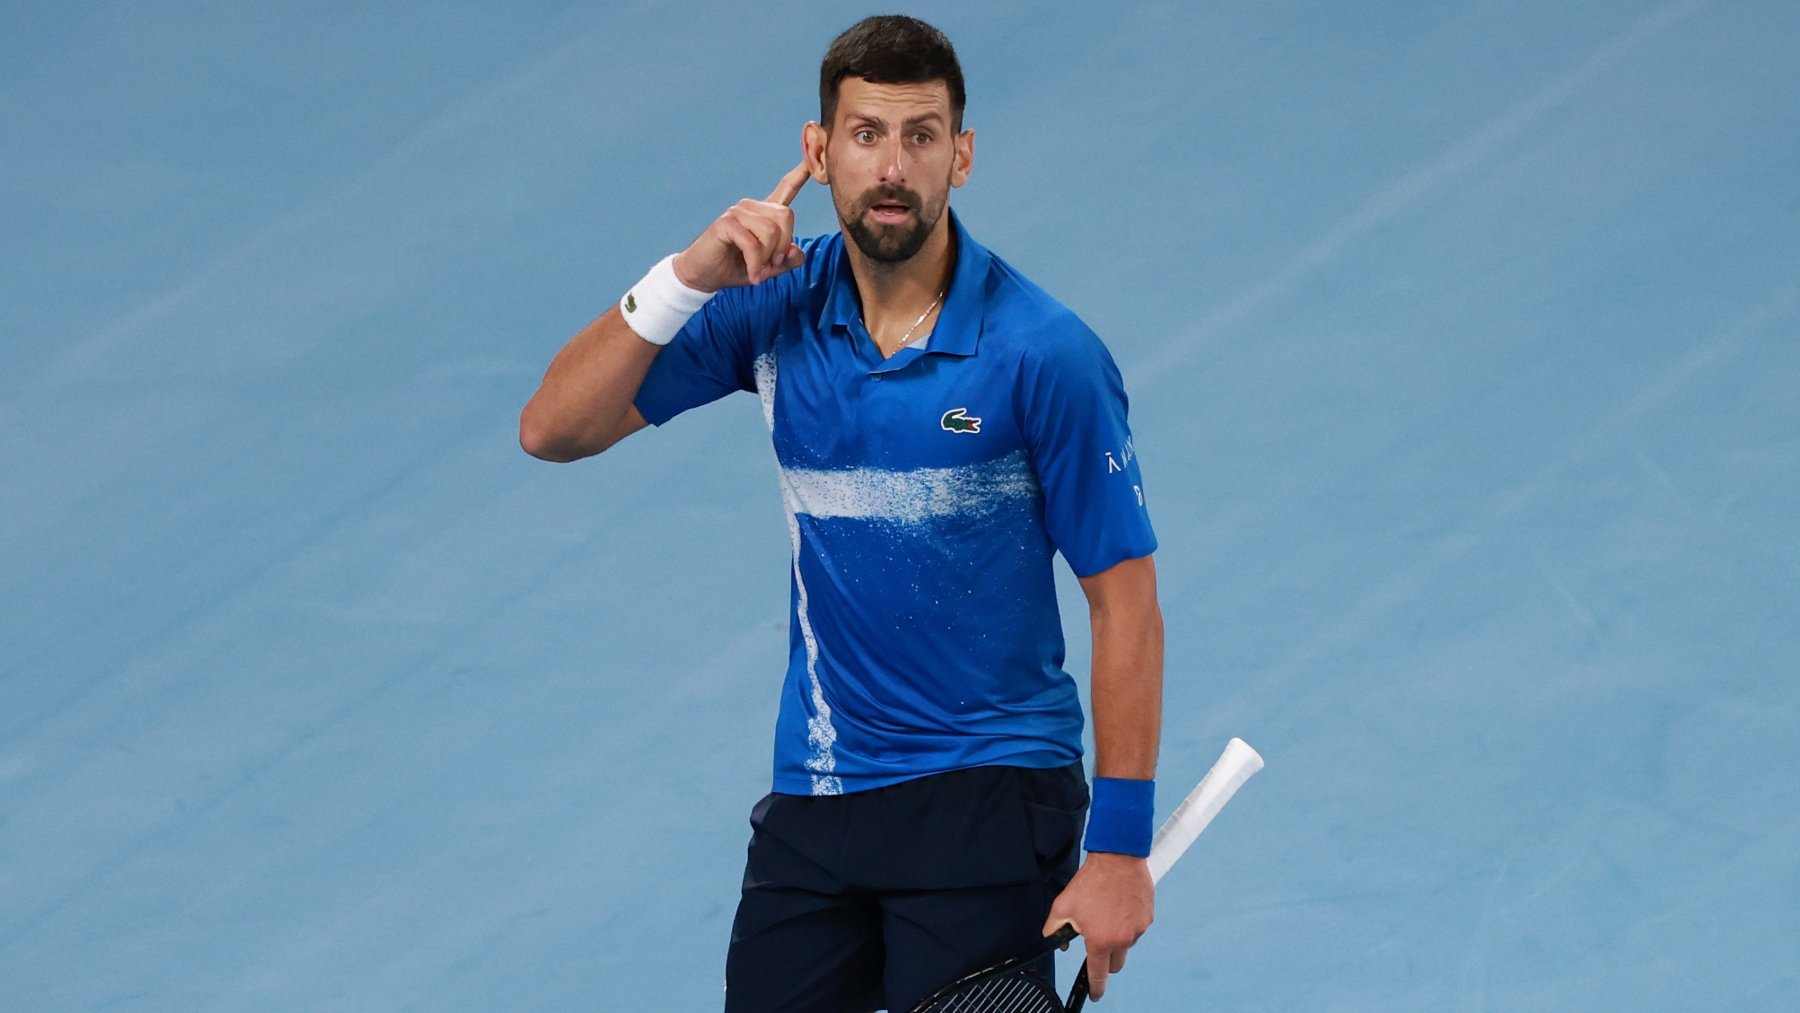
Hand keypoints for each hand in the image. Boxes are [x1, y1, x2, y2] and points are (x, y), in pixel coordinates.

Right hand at [672, 161, 809, 291]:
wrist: (705, 276)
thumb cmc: (736, 268)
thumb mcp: (768, 269)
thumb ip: (787, 261)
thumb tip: (795, 250)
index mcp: (765, 213)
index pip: (786, 188)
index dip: (800, 174)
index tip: (811, 160)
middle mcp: (752, 207)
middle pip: (786, 216)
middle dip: (782, 246)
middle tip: (771, 266)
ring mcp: (738, 211)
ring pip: (770, 231)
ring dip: (766, 258)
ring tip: (757, 271)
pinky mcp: (726, 222)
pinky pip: (752, 243)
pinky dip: (755, 263)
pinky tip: (751, 274)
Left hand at [1042, 852, 1153, 999]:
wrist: (1117, 859)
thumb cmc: (1090, 882)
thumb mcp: (1062, 906)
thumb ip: (1054, 929)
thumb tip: (1058, 942)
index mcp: (1100, 940)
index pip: (1098, 974)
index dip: (1096, 987)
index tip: (1095, 994)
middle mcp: (1122, 939)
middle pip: (1115, 964)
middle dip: (1106, 958)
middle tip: (1098, 939)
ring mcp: (1138, 930)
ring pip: (1126, 945)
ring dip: (1118, 938)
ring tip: (1107, 913)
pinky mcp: (1148, 918)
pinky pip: (1137, 929)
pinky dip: (1128, 924)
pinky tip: (1119, 906)